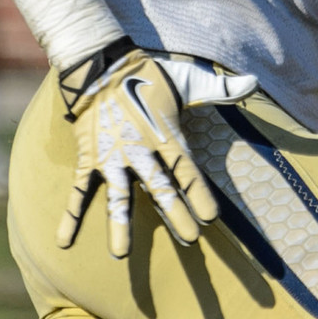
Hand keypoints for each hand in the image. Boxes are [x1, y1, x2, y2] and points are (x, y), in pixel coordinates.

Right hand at [57, 43, 219, 258]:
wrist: (99, 64)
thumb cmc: (148, 75)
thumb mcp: (188, 79)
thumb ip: (219, 88)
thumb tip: (253, 82)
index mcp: (165, 134)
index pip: (187, 169)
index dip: (198, 192)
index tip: (210, 217)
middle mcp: (139, 149)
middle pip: (159, 187)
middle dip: (174, 213)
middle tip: (189, 240)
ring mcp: (111, 157)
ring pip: (116, 196)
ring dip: (119, 225)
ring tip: (121, 254)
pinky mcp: (88, 158)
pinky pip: (77, 191)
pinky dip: (70, 216)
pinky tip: (64, 241)